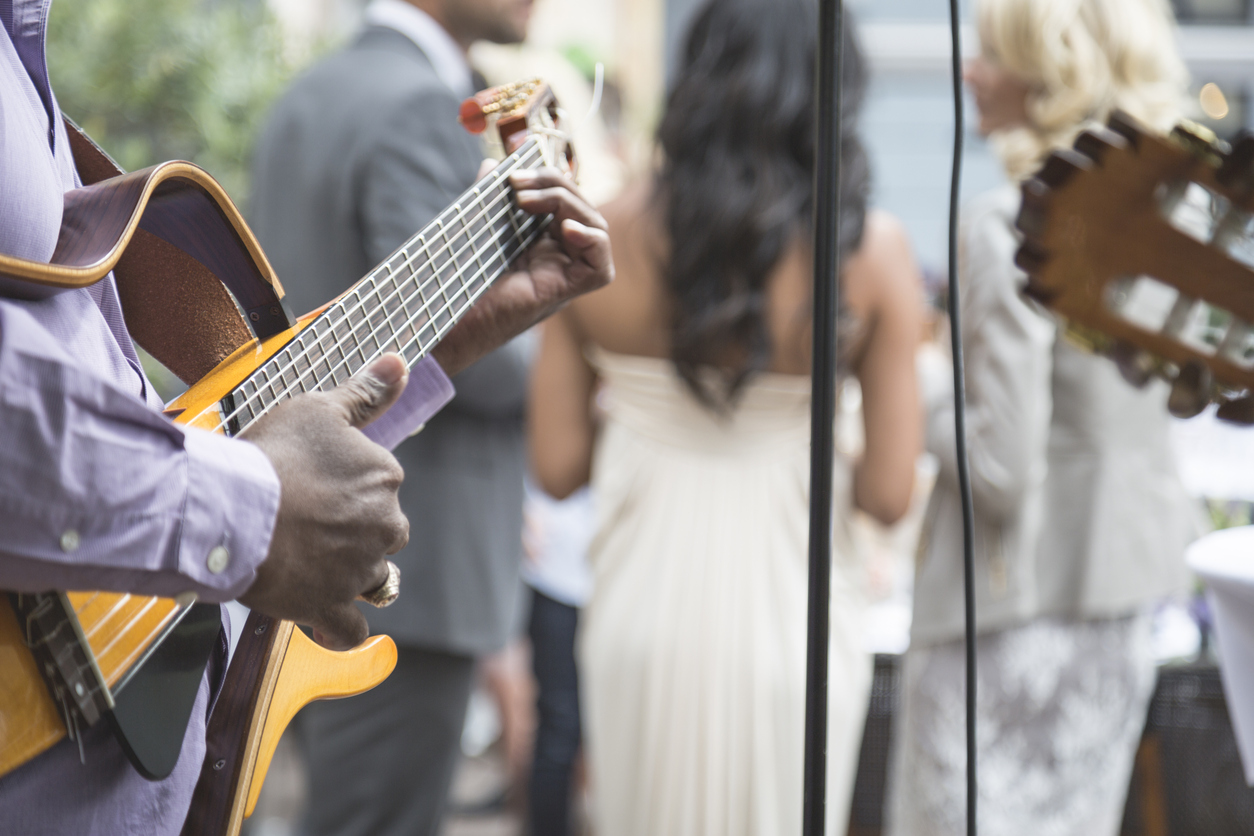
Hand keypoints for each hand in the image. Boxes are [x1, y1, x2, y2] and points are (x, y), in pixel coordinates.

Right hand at [238, 354, 410, 649]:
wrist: (230, 510)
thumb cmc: (270, 455)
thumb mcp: (318, 409)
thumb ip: (365, 391)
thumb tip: (401, 363)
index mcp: (385, 479)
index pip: (382, 484)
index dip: (349, 485)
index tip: (316, 482)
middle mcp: (384, 527)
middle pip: (383, 532)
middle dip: (357, 531)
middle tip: (310, 523)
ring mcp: (358, 571)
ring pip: (374, 580)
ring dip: (353, 575)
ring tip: (317, 564)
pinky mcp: (329, 608)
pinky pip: (350, 630)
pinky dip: (341, 628)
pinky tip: (325, 621)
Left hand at [431, 164, 612, 374]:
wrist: (443, 324)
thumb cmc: (456, 283)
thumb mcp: (476, 229)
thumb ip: (489, 199)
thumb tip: (493, 166)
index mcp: (539, 243)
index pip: (565, 200)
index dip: (549, 179)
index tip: (511, 174)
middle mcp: (557, 259)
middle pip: (582, 209)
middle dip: (555, 185)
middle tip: (516, 184)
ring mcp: (564, 276)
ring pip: (596, 229)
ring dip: (568, 204)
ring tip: (527, 202)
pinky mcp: (566, 293)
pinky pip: (600, 267)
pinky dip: (591, 242)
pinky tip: (565, 230)